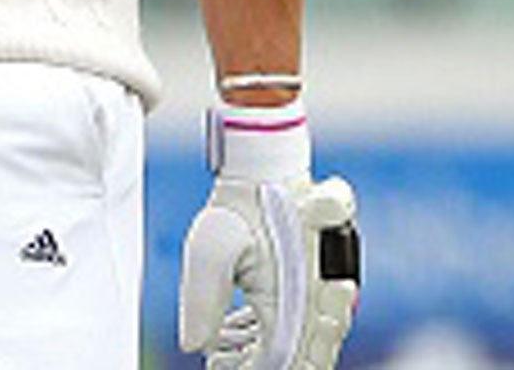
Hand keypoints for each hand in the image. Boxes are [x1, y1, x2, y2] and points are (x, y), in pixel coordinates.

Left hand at [178, 104, 359, 369]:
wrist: (267, 164)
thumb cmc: (242, 201)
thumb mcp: (211, 245)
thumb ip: (203, 299)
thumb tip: (191, 345)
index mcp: (298, 301)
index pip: (286, 361)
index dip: (252, 368)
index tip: (217, 365)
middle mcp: (319, 301)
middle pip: (303, 358)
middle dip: (262, 362)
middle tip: (220, 359)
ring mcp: (321, 290)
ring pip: (304, 343)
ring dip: (262, 348)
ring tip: (221, 344)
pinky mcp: (315, 279)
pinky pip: (303, 319)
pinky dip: (267, 330)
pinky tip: (234, 328)